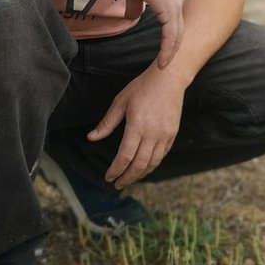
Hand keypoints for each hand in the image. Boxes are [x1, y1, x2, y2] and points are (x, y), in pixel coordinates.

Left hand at [87, 67, 185, 187]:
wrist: (169, 79)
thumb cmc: (142, 87)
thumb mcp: (120, 101)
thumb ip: (107, 123)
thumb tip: (92, 138)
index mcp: (137, 125)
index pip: (125, 156)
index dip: (116, 170)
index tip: (108, 177)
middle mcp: (152, 133)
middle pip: (139, 164)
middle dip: (127, 177)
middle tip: (117, 185)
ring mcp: (164, 135)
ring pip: (152, 163)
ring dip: (139, 175)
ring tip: (129, 179)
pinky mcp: (172, 134)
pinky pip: (161, 155)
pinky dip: (151, 165)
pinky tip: (143, 168)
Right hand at [123, 0, 183, 68]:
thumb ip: (135, 6)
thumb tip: (131, 18)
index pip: (173, 21)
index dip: (169, 35)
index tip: (164, 47)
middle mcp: (175, 4)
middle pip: (178, 31)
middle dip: (173, 47)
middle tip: (165, 61)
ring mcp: (174, 8)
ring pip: (176, 36)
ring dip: (170, 52)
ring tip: (163, 66)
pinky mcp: (169, 12)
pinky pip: (170, 37)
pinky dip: (167, 50)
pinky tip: (162, 61)